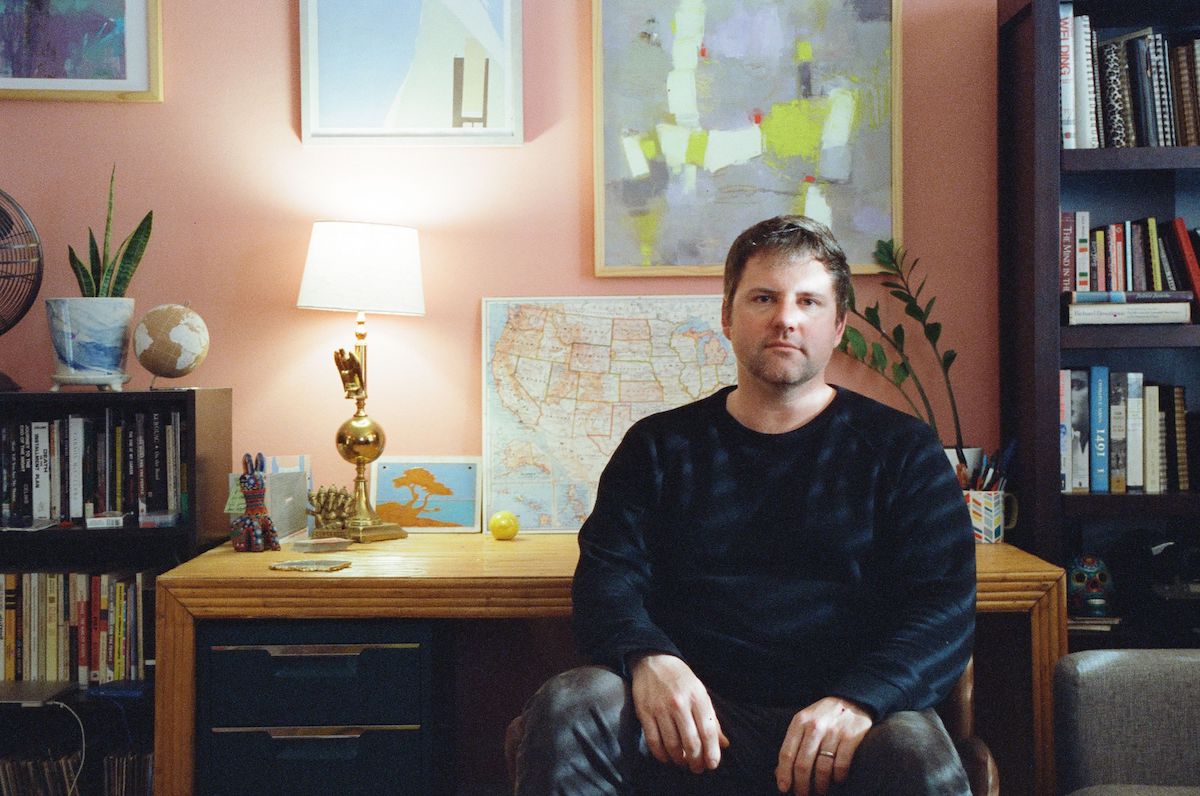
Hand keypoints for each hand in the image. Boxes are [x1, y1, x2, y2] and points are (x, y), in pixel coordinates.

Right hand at [630, 653, 729, 773]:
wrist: (653, 661)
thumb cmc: (681, 679)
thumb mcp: (701, 693)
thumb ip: (712, 719)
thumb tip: (724, 744)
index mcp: (697, 697)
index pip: (707, 731)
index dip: (711, 752)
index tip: (712, 765)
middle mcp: (679, 703)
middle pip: (690, 742)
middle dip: (696, 760)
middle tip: (697, 768)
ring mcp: (660, 708)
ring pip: (672, 744)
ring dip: (679, 759)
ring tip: (683, 762)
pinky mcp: (644, 712)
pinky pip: (653, 740)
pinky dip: (660, 754)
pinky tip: (666, 757)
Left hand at [775, 697, 871, 795]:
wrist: (852, 699)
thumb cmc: (823, 716)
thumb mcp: (804, 722)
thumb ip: (793, 744)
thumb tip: (779, 773)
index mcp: (799, 722)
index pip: (786, 753)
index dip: (784, 774)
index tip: (784, 788)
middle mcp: (814, 726)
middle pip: (803, 764)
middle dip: (801, 785)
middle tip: (803, 795)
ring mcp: (833, 731)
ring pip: (822, 768)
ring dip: (820, 785)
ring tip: (820, 791)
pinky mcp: (851, 737)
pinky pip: (841, 764)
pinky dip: (838, 777)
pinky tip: (837, 780)